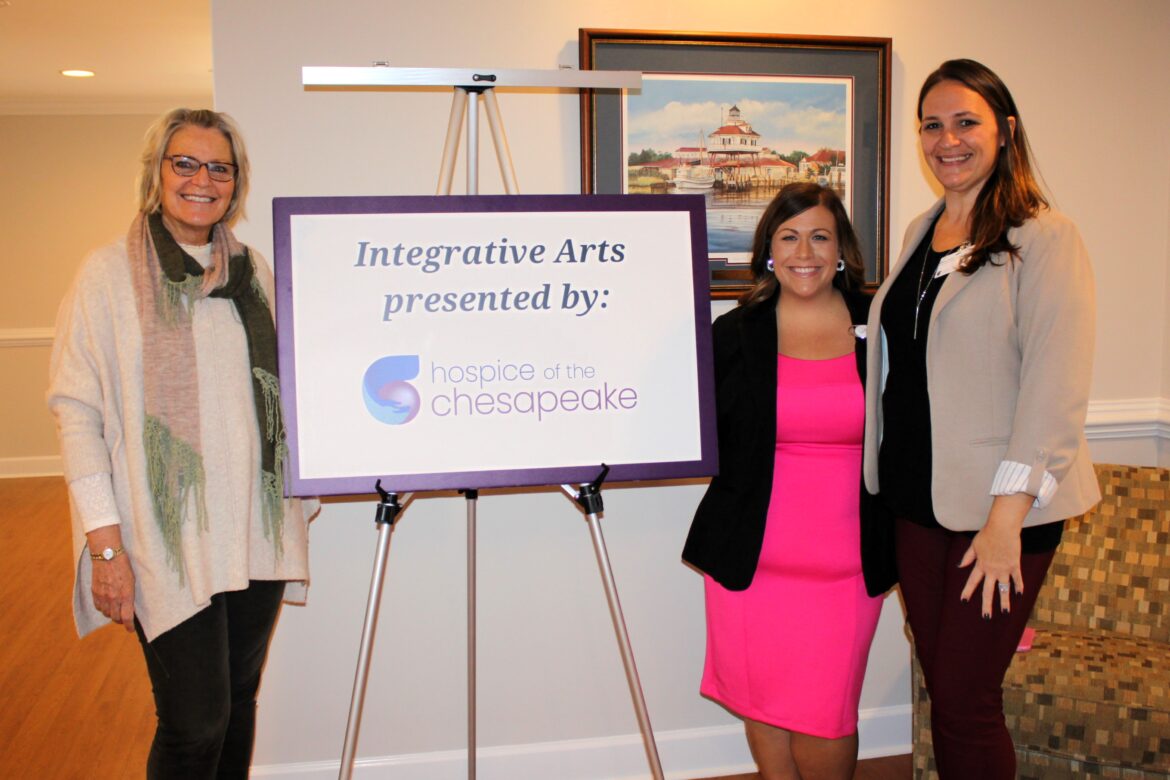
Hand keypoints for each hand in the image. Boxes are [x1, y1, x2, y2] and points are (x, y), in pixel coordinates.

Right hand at [87, 527, 135, 631]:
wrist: (107, 555)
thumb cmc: (123, 565)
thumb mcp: (132, 580)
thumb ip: (130, 595)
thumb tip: (130, 606)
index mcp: (126, 595)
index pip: (127, 617)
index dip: (129, 626)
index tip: (131, 629)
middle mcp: (113, 598)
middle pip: (116, 618)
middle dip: (121, 620)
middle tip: (124, 617)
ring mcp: (102, 596)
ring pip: (106, 613)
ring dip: (111, 614)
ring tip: (116, 609)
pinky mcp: (94, 592)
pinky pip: (98, 607)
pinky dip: (102, 608)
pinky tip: (106, 604)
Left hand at [959, 493, 1030, 617]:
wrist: (1002, 527)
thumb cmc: (987, 534)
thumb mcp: (974, 545)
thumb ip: (967, 557)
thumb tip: (959, 566)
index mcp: (980, 565)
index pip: (972, 581)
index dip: (967, 591)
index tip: (963, 601)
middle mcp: (991, 570)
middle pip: (988, 591)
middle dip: (986, 605)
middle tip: (986, 617)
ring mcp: (1004, 569)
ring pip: (1004, 589)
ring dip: (1004, 602)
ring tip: (1005, 612)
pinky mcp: (1014, 565)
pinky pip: (1017, 579)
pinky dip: (1019, 586)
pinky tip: (1020, 595)